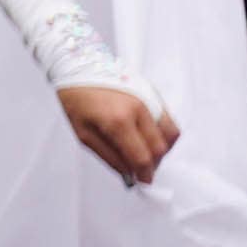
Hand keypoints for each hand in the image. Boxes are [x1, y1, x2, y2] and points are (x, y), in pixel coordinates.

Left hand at [60, 83, 177, 184]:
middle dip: (153, 164)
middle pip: (160, 148)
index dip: (144, 174)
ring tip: (144, 152)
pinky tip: (146, 136)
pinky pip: (168, 119)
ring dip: (162, 149)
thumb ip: (109, 156)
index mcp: (118, 121)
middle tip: (141, 169)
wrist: (78, 64)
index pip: (142, 157)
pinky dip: (163, 134)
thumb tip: (128, 174)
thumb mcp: (83, 133)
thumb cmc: (76, 99)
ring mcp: (150, 99)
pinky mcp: (154, 92)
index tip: (143, 182)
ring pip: (171, 134)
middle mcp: (139, 109)